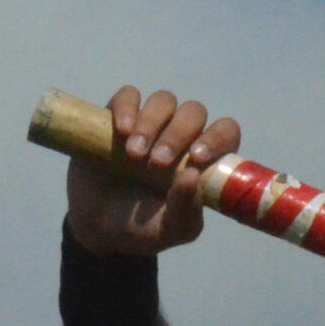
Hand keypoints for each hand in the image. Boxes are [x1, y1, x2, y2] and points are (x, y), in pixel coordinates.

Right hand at [66, 86, 239, 258]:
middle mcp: (182, 137)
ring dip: (151, 123)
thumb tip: (193, 176)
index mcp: (204, 160)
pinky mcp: (117, 118)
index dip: (217, 138)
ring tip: (134, 154)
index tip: (195, 158)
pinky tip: (121, 130)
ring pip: (164, 100)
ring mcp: (150, 124)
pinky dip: (126, 107)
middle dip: (178, 133)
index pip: (226, 132)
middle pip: (194, 112)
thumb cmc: (145, 228)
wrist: (98, 228)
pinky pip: (128, 95)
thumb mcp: (172, 229)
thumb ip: (186, 209)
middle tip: (157, 163)